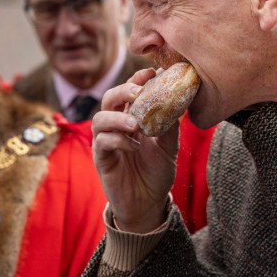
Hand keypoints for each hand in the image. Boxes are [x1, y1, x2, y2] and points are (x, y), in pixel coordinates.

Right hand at [92, 68, 178, 233]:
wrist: (148, 203)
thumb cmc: (156, 172)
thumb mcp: (169, 146)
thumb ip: (170, 126)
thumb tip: (177, 101)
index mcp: (132, 117)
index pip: (129, 91)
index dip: (136, 79)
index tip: (150, 73)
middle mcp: (116, 126)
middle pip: (109, 98)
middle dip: (123, 91)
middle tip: (139, 93)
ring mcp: (106, 142)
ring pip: (100, 119)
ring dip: (118, 117)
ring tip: (135, 125)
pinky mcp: (101, 159)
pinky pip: (102, 143)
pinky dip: (118, 140)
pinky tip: (135, 147)